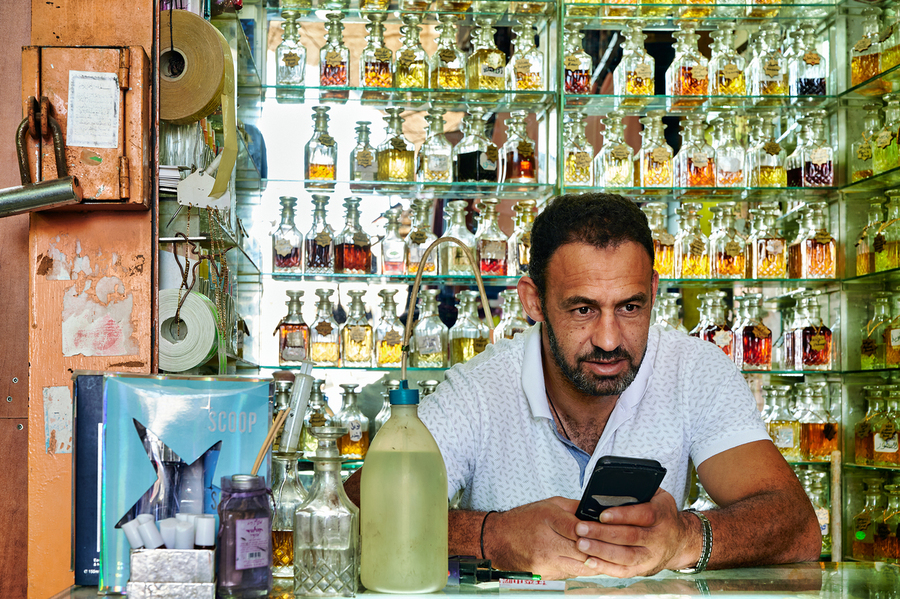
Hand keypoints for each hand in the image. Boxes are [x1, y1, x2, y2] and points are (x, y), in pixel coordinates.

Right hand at [483, 496, 598, 579]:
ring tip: (601, 557)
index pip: (579, 528)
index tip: (605, 532)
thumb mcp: (548, 504)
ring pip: (579, 566)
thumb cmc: (522, 520)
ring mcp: (544, 560)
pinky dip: (578, 569)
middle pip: (583, 550)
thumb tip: (596, 511)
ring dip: (593, 563)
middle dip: (598, 549)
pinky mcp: (543, 574)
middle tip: (611, 548)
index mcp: (548, 518)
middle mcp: (546, 541)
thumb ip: (573, 508)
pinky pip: (569, 574)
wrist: (497, 539)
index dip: (595, 531)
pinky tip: (584, 563)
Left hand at [571, 488, 698, 577]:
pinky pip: (624, 571)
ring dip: (602, 551)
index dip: (622, 515)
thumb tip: (611, 485)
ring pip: (626, 556)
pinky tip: (590, 561)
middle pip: (630, 536)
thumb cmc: (661, 513)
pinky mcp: (644, 568)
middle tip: (581, 528)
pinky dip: (606, 568)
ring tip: (581, 544)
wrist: (681, 541)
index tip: (602, 514)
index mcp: (662, 515)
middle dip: (603, 533)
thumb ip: (639, 490)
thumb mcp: (656, 496)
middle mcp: (659, 537)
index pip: (643, 515)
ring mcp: (652, 555)